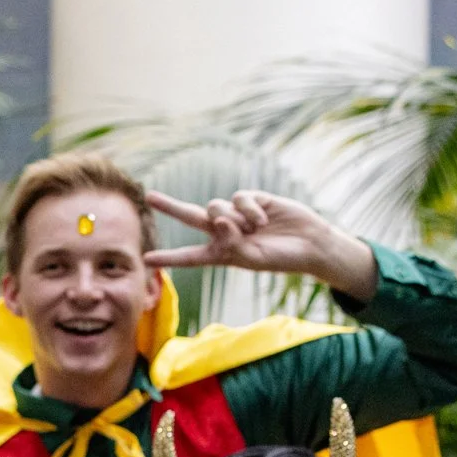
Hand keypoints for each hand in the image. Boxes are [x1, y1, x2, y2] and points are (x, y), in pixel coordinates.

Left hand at [143, 190, 378, 299]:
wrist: (310, 243)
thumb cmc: (281, 258)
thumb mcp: (252, 259)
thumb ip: (231, 242)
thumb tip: (216, 219)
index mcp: (221, 254)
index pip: (189, 257)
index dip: (169, 258)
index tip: (147, 259)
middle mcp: (224, 232)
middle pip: (192, 217)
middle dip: (171, 207)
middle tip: (150, 197)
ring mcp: (237, 214)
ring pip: (216, 207)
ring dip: (233, 217)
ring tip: (254, 228)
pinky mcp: (252, 199)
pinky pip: (238, 199)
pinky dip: (249, 210)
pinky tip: (263, 219)